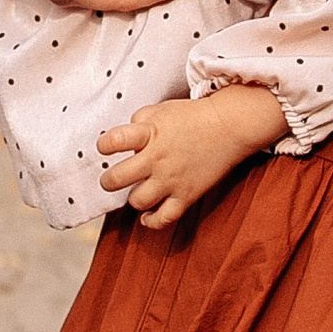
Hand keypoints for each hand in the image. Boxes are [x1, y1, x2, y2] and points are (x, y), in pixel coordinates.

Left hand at [96, 85, 289, 228]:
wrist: (228, 126)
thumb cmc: (193, 116)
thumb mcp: (161, 109)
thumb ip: (139, 121)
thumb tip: (124, 138)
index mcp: (149, 134)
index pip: (113, 141)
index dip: (104, 145)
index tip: (105, 148)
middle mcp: (157, 159)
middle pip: (118, 179)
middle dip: (108, 181)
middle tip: (111, 179)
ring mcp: (171, 179)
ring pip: (137, 201)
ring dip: (131, 199)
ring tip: (135, 192)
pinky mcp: (186, 195)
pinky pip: (164, 218)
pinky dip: (151, 222)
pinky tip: (146, 217)